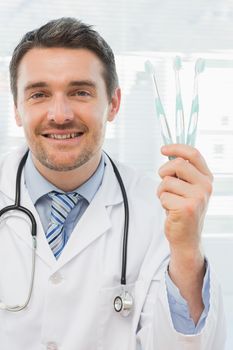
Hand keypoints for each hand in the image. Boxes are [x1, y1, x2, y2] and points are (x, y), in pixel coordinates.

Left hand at [157, 144, 212, 322]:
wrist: (187, 237)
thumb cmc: (184, 209)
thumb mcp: (188, 188)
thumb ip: (183, 172)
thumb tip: (168, 152)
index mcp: (207, 178)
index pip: (193, 154)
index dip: (176, 148)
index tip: (163, 149)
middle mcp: (205, 186)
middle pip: (177, 165)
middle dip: (163, 172)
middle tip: (164, 184)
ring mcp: (198, 197)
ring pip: (166, 182)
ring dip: (161, 191)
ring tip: (169, 201)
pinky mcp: (186, 208)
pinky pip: (163, 196)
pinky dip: (162, 203)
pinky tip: (171, 211)